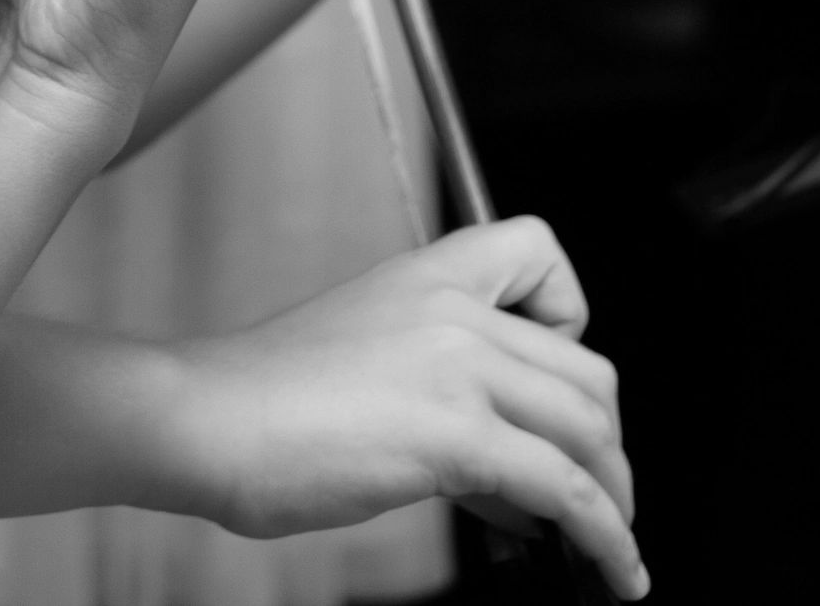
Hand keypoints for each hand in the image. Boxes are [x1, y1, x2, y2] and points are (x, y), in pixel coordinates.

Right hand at [156, 217, 645, 598]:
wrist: (204, 418)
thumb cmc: (262, 399)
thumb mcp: (366, 358)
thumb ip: (442, 391)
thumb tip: (511, 477)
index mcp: (427, 276)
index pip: (537, 250)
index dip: (569, 313)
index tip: (550, 373)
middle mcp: (455, 310)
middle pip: (588, 369)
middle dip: (604, 440)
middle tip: (591, 488)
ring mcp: (460, 369)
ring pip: (591, 428)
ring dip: (614, 495)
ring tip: (607, 541)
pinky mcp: (457, 435)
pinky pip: (567, 489)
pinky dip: (606, 537)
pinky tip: (612, 569)